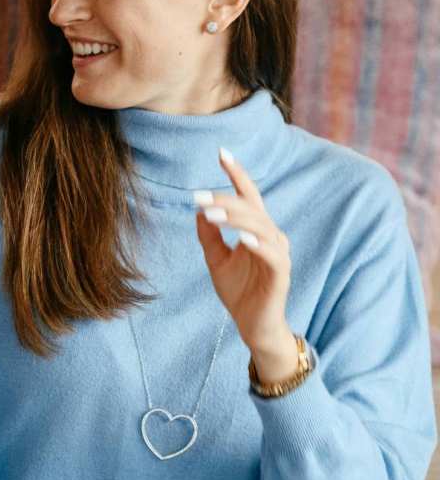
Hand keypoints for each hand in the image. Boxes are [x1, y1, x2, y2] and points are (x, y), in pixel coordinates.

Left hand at [193, 147, 294, 363]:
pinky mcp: (281, 274)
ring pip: (261, 227)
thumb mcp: (216, 260)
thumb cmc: (239, 292)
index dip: (237, 174)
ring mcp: (278, 254)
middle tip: (199, 197)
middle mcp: (271, 236)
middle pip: (251, 209)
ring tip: (211, 214)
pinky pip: (272, 255)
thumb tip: (198, 211)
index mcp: (256, 230)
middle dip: (225, 200)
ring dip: (236, 219)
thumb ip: (209, 236)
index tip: (222, 153)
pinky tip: (242, 238)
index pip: (248, 196)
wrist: (252, 326)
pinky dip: (258, 244)